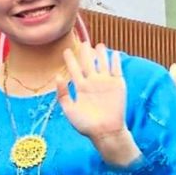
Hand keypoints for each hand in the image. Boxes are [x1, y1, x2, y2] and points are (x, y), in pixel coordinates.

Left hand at [58, 41, 131, 164]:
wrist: (105, 132)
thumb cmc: (86, 125)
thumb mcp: (70, 110)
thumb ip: (63, 94)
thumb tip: (58, 77)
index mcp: (81, 87)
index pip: (74, 69)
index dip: (70, 60)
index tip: (65, 50)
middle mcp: (93, 82)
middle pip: (88, 62)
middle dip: (85, 52)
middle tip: (82, 42)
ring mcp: (105, 83)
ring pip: (103, 63)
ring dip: (101, 54)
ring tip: (98, 45)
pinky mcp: (118, 85)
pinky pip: (116, 70)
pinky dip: (115, 61)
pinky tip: (113, 53)